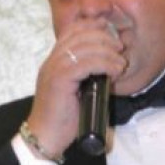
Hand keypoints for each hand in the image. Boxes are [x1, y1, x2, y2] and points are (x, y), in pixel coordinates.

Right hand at [26, 18, 125, 158]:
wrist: (44, 137)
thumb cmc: (62, 120)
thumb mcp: (75, 90)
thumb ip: (85, 74)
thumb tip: (109, 64)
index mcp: (53, 61)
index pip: (73, 30)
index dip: (94, 27)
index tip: (112, 37)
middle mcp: (51, 61)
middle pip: (80, 34)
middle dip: (105, 38)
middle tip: (120, 51)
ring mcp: (53, 69)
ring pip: (85, 47)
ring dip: (108, 53)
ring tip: (120, 65)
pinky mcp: (59, 80)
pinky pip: (86, 63)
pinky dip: (105, 64)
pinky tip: (114, 73)